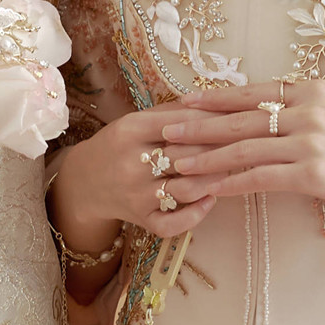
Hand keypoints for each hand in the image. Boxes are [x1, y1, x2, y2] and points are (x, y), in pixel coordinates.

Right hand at [49, 107, 219, 268]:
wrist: (83, 182)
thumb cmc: (119, 146)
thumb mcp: (137, 121)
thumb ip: (173, 113)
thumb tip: (217, 102)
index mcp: (131, 131)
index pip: (181, 124)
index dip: (212, 121)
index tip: (235, 119)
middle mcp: (132, 163)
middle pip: (188, 156)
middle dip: (219, 150)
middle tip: (242, 145)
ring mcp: (136, 195)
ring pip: (187, 189)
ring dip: (214, 180)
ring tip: (229, 169)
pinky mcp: (141, 218)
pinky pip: (174, 223)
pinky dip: (197, 214)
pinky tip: (210, 200)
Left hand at [155, 81, 324, 224]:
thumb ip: (301, 111)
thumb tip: (262, 115)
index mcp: (311, 90)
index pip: (252, 93)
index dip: (214, 98)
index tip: (184, 101)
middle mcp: (308, 109)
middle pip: (240, 118)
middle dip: (198, 125)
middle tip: (164, 130)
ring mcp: (310, 141)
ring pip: (243, 149)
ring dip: (205, 157)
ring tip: (176, 163)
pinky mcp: (313, 173)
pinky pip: (259, 178)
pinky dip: (229, 183)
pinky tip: (208, 189)